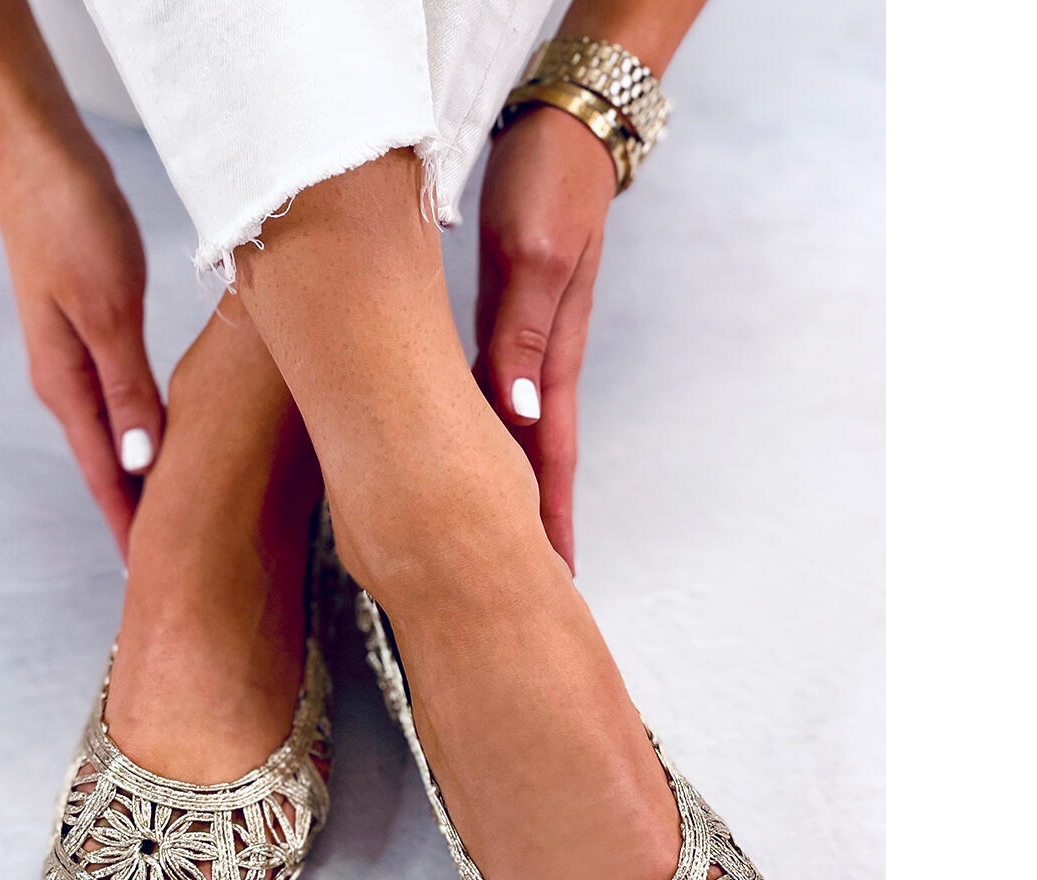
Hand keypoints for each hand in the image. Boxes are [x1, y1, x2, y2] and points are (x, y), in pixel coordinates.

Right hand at [0, 129, 162, 557]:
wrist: (43, 157)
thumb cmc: (72, 222)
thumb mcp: (106, 309)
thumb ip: (125, 387)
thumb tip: (139, 460)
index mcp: (71, 385)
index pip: (105, 476)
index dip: (130, 526)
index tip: (151, 576)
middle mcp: (73, 383)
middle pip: (111, 468)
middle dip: (138, 518)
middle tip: (174, 566)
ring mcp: (84, 361)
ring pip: (122, 439)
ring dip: (145, 482)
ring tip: (177, 521)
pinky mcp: (100, 336)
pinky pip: (128, 405)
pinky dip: (149, 436)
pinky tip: (167, 447)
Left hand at [475, 104, 616, 573]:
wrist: (561, 130)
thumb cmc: (549, 186)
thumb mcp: (536, 257)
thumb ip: (526, 335)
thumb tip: (522, 413)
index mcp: (552, 358)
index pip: (551, 460)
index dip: (550, 524)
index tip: (552, 581)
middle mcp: (542, 364)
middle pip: (536, 464)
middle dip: (535, 530)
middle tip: (529, 591)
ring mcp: (527, 348)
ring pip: (514, 440)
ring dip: (511, 495)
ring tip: (503, 548)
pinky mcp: (508, 327)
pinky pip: (492, 402)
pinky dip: (487, 443)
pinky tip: (475, 463)